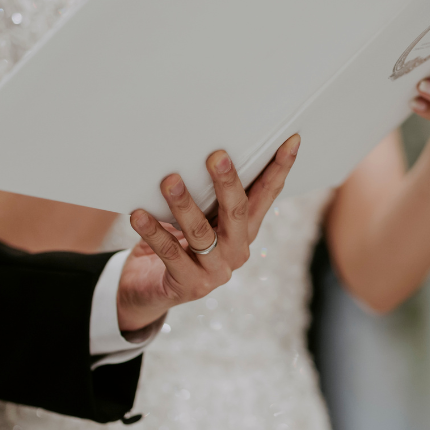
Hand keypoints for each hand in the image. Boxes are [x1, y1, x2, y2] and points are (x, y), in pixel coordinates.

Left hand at [115, 135, 299, 331]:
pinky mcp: (189, 285)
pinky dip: (154, 232)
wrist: (150, 289)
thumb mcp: (200, 218)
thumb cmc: (177, 242)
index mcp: (245, 230)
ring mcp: (215, 271)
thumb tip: (206, 149)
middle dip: (227, 182)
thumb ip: (208, 195)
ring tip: (169, 181)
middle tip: (216, 156)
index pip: (267, 195)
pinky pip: (170, 253)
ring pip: (200, 233)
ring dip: (184, 205)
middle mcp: (236, 250)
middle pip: (237, 212)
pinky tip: (139, 215)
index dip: (280, 168)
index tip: (291, 140)